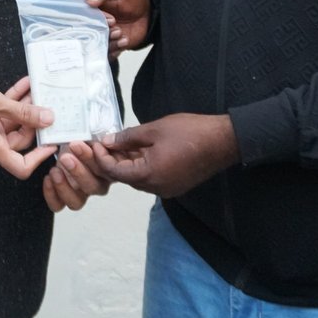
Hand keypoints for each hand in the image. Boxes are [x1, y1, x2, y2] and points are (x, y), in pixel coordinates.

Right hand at [0, 74, 57, 178]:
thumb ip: (23, 112)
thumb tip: (47, 118)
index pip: (21, 166)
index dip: (40, 156)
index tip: (52, 141)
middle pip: (21, 140)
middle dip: (34, 119)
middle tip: (45, 102)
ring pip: (14, 124)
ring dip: (25, 107)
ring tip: (35, 89)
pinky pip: (4, 117)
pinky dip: (13, 103)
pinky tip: (23, 87)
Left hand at [44, 140, 111, 211]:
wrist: (68, 142)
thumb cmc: (80, 137)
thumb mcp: (88, 132)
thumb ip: (93, 135)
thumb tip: (93, 135)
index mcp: (108, 169)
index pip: (107, 170)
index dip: (96, 159)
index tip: (84, 145)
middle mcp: (97, 184)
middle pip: (94, 187)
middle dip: (79, 172)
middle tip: (66, 157)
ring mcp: (81, 193)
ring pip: (77, 202)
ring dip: (64, 187)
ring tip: (55, 171)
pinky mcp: (64, 197)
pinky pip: (58, 205)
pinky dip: (51, 194)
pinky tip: (48, 178)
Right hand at [74, 0, 151, 52]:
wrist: (143, 7)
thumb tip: (90, 0)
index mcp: (81, 2)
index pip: (76, 14)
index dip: (90, 18)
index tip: (109, 17)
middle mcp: (84, 20)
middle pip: (81, 32)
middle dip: (99, 32)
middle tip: (115, 26)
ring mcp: (94, 33)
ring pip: (92, 46)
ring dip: (107, 42)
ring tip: (120, 33)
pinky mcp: (104, 44)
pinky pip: (103, 54)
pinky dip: (113, 50)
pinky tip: (124, 41)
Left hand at [90, 112, 238, 197]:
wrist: (223, 141)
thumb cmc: (190, 132)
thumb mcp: (154, 129)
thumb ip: (127, 138)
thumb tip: (107, 141)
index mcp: (148, 175)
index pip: (114, 172)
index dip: (101, 157)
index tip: (94, 143)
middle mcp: (156, 188)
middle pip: (124, 177)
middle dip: (112, 160)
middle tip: (103, 142)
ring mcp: (167, 189)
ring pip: (137, 178)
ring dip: (127, 162)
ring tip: (119, 143)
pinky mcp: (175, 185)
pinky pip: (151, 178)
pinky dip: (141, 165)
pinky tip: (138, 150)